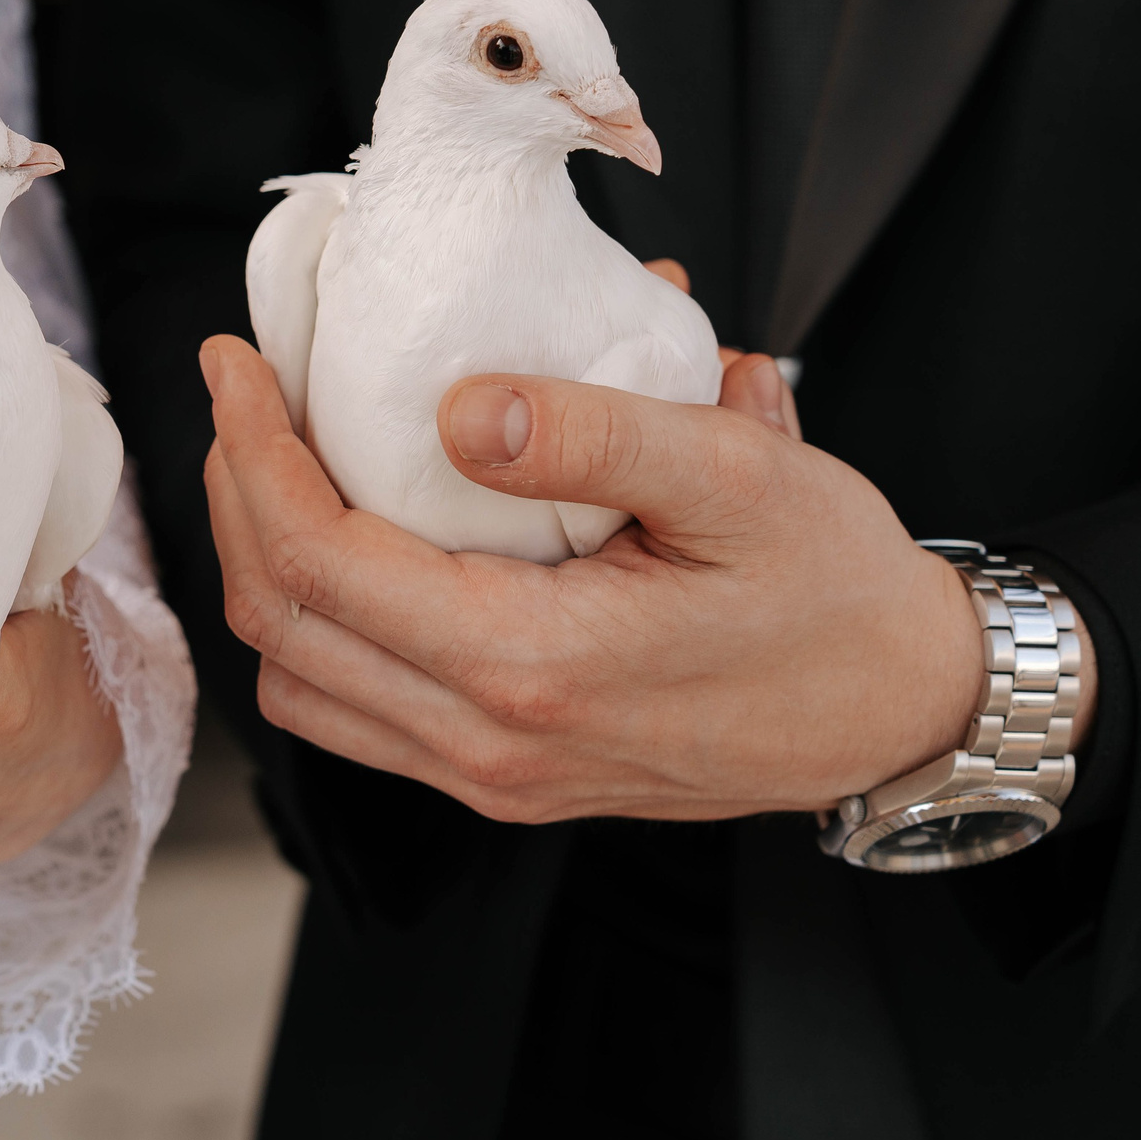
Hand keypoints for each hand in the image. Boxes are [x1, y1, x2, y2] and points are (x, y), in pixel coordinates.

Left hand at [201, 320, 1018, 820]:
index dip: (253, 451)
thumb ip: (592, 435)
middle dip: (236, 497)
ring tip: (278, 461)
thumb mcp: (738, 477)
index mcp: (532, 667)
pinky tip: (346, 542)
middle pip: (282, 626)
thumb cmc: (835, 591)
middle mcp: (490, 744)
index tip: (238, 360)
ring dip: (267, 568)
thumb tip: (456, 406)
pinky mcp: (505, 779)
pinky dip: (319, 626)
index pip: (318, 563)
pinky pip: (358, 713)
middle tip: (247, 393)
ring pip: (303, 684)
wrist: (904, 710)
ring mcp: (493, 777)